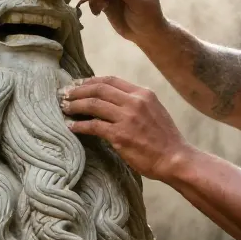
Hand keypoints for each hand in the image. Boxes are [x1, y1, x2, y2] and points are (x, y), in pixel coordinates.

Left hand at [62, 76, 191, 179]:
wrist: (175, 158)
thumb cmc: (165, 139)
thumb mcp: (155, 111)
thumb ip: (136, 103)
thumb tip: (114, 102)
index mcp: (143, 93)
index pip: (111, 80)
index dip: (91, 81)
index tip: (79, 85)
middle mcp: (134, 101)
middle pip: (98, 89)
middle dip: (79, 90)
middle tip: (66, 94)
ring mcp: (127, 118)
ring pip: (93, 104)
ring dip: (75, 105)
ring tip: (65, 108)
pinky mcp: (120, 135)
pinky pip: (93, 126)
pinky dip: (79, 125)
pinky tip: (72, 127)